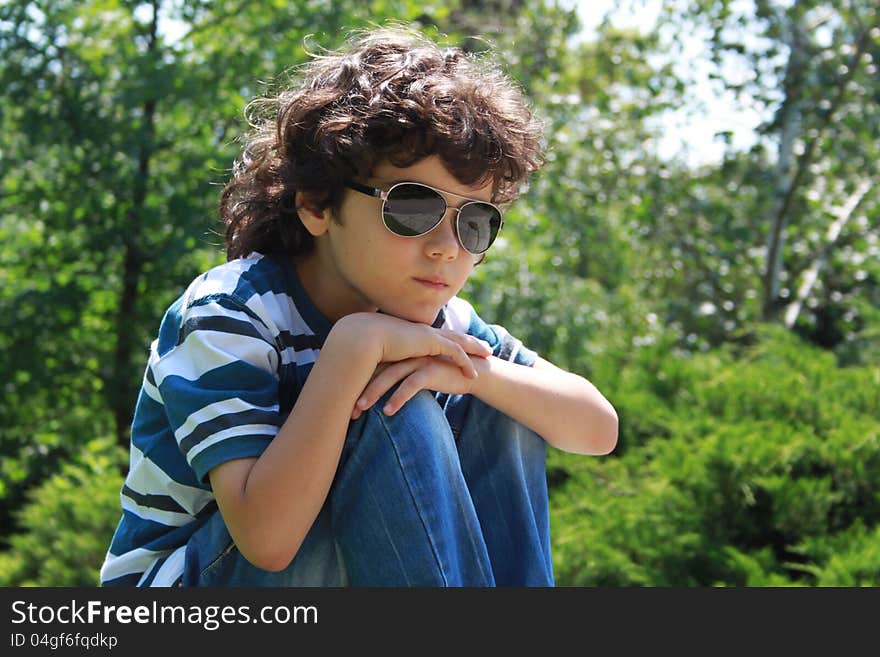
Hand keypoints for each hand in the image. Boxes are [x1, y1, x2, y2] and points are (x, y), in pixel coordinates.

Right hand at [334, 311, 491, 379]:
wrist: (361, 339)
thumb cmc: (365, 349)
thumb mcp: (381, 355)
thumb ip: (388, 360)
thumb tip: (385, 367)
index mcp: (413, 332)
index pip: (437, 335)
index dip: (451, 339)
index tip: (463, 343)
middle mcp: (423, 331)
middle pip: (453, 334)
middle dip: (470, 340)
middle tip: (485, 346)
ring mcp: (427, 335)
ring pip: (459, 341)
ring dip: (474, 348)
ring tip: (488, 355)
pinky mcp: (430, 342)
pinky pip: (455, 352)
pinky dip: (465, 362)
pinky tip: (473, 374)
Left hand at [350, 354, 484, 418]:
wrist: (472, 372)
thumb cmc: (441, 376)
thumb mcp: (416, 375)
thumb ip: (398, 378)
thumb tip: (375, 392)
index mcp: (399, 354)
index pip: (372, 366)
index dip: (357, 382)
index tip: (343, 401)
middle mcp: (406, 354)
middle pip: (376, 370)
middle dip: (360, 388)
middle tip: (347, 407)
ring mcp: (418, 360)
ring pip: (390, 376)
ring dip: (374, 393)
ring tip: (361, 409)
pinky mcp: (430, 370)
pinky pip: (410, 385)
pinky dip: (398, 398)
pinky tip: (388, 411)